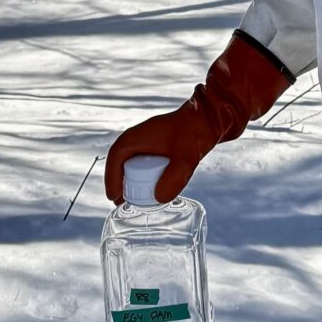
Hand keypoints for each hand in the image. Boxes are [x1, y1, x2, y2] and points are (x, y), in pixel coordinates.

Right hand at [103, 32, 292, 202]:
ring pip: (131, 163)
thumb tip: (158, 199)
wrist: (210, 118)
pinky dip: (142, 175)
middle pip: (121, 163)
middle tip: (124, 203)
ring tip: (135, 199)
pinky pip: (142, 162)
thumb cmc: (195, 132)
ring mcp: (147, 141)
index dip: (111, 179)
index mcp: (136, 137)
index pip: (115, 159)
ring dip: (131, 180)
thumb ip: (174, 178)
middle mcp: (138, 138)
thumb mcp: (186, 158)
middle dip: (120, 183)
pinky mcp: (157, 145)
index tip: (114, 198)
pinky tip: (151, 188)